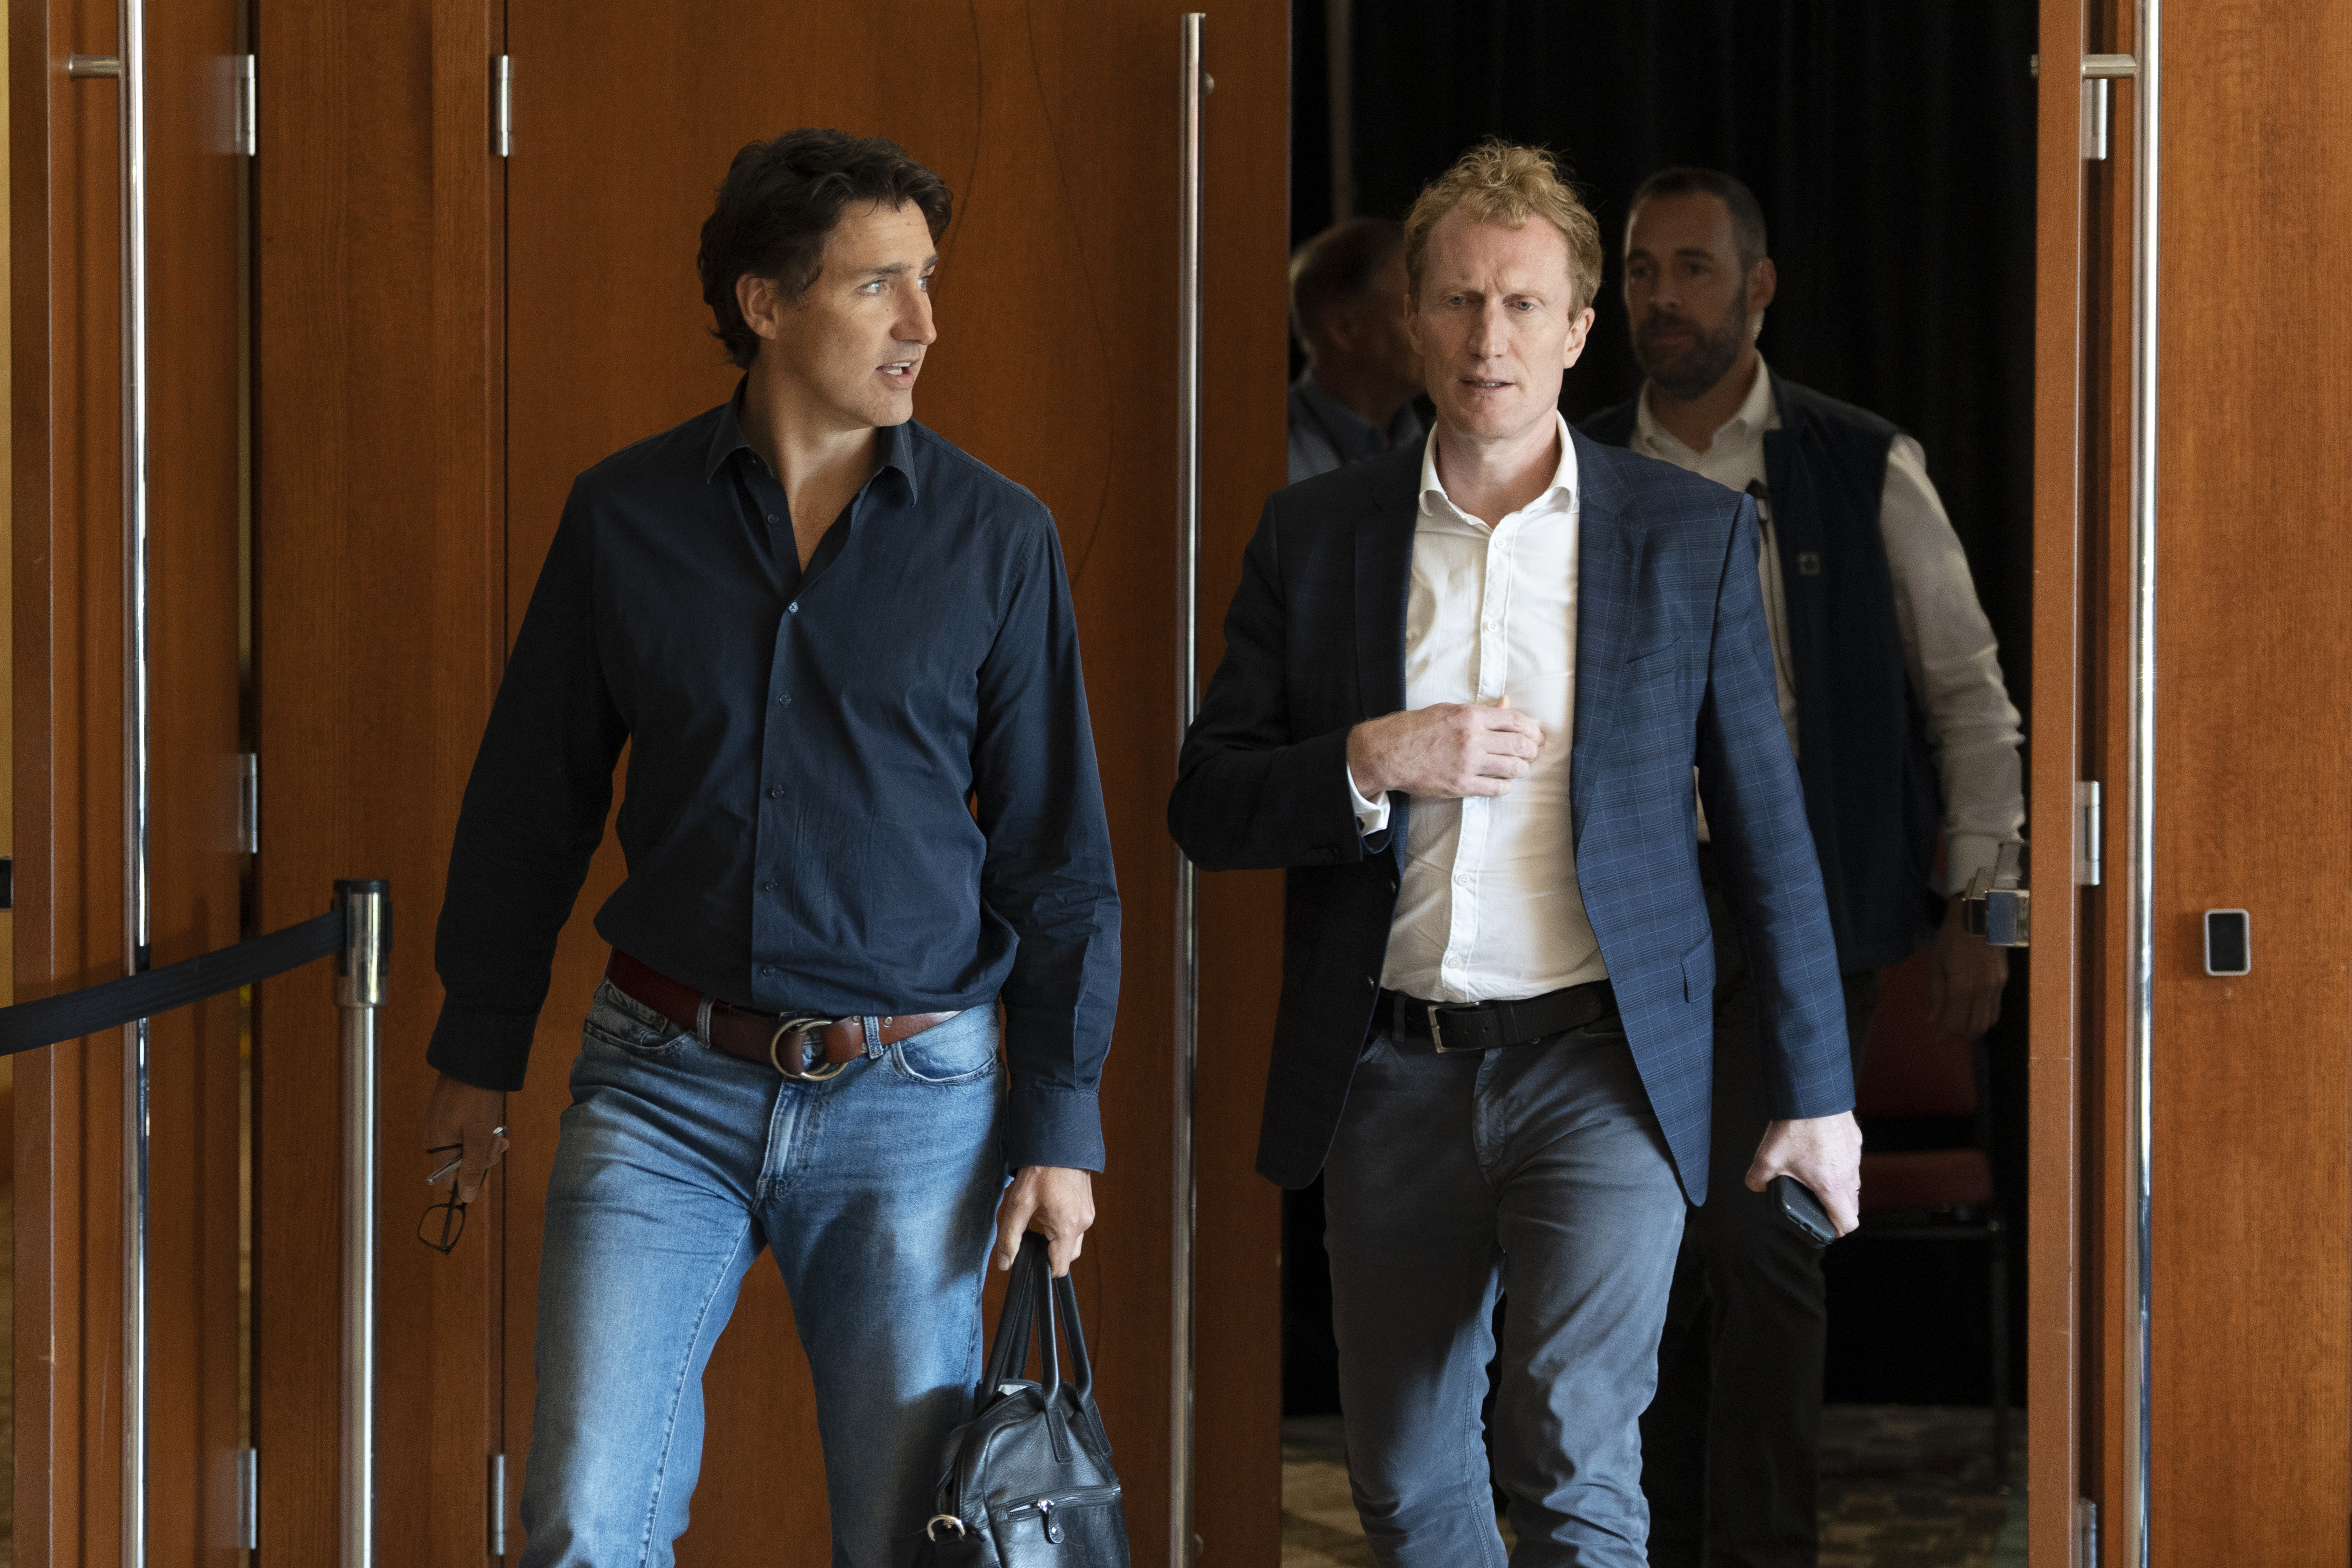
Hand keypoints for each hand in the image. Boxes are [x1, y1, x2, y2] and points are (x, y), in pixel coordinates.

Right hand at [425, 1072, 510, 1205]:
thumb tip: (467, 1197)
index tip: (487, 1164)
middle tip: (498, 1143)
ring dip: (485, 1145)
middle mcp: (437, 1136)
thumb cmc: (477, 1097)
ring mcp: (444, 1124)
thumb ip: (473, 1167)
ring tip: (499, 1132)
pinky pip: (466, 1134)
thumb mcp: (479, 1136)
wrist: (477, 1060)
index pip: (448, 1181)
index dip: (469, 1179)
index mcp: (439, 1144)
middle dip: (482, 1158)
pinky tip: (493, 1126)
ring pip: (466, 1148)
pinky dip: (481, 1133)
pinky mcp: (453, 1114)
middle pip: (459, 1165)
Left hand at [994, 1166, 1095, 1276]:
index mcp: (1067, 1227)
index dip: (1042, 1267)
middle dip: (1049, 1252)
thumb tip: (1005, 1264)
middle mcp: (1083, 1224)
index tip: (1030, 1255)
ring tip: (1042, 1216)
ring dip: (1057, 1238)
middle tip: (1034, 1231)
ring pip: (1072, 1242)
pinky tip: (1051, 1209)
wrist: (1059, 1144)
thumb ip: (1010, 1238)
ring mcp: (1089, 1215)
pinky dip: (1064, 1227)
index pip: (1059, 1268)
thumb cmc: (1040, 1171)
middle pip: (1067, 1257)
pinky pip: (1076, 1228)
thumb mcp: (1018, 1205)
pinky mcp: (1089, 1208)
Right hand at [1347, 700, 1544, 801]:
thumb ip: (1481, 711)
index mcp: (1470, 716)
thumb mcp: (1449, 710)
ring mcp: (1467, 764)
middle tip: (1533, 752)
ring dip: (1522, 767)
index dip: (1532, 728)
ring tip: (1520, 766)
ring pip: (1512, 767)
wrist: (1388, 752)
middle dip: (1532, 749)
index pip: (1515, 720)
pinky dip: (1506, 786)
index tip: (1537, 734)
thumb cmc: (1416, 728)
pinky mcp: (1461, 785)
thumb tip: (1507, 704)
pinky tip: (1504, 782)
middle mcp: (1472, 739)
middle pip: (1519, 744)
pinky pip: (1496, 788)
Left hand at [1746, 1110, 1863, 1235]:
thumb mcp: (1767, 1158)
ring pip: (1854, 1182)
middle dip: (1837, 1209)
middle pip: (1853, 1204)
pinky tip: (1820, 1154)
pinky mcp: (1854, 1139)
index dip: (1836, 1230)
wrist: (1811, 1094)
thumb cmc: (1795, 1126)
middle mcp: (1849, 1172)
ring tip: (1817, 1179)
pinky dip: (1840, 1164)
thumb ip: (1757, 1179)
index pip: (1848, 1221)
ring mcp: (1854, 1155)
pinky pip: (1851, 1160)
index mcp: (1831, 1184)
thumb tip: (1757, 1187)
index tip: (1825, 1227)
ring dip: (1839, 1186)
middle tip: (1818, 1205)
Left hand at [1927, 893, 2008, 1039]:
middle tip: (1948, 1036)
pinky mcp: (2004, 979)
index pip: (1957, 1024)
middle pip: (1976, 1027)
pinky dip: (1985, 1015)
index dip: (1947, 1036)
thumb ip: (1936, 994)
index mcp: (1963, 988)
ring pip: (1990, 1020)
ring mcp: (1997, 986)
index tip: (1937, 1040)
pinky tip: (1974, 1011)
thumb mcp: (1936, 964)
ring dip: (1976, 1028)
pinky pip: (1997, 1006)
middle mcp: (1983, 991)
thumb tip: (1933, 1019)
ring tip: (1961, 1027)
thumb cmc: (1951, 937)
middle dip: (1962, 1036)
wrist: (1978, 915)